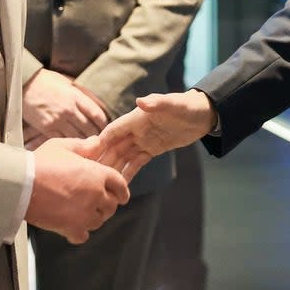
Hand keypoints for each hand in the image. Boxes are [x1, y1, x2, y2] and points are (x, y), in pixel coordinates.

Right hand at [23, 69, 108, 139]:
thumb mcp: (66, 82)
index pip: (97, 114)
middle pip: (89, 128)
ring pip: (77, 136)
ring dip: (84, 142)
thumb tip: (92, 103)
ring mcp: (57, 120)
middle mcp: (68, 109)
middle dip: (96, 135)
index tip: (105, 127)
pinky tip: (72, 146)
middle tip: (100, 141)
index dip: (103, 123)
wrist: (23, 84)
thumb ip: (79, 94)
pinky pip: (62, 139)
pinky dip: (69, 143)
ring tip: (89, 146)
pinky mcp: (46, 127)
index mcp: (75, 96)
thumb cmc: (45, 80)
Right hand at [26, 137, 129, 243]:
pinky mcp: (71, 228)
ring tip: (84, 213)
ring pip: (99, 221)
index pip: (120, 184)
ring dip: (94, 218)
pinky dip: (80, 232)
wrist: (22, 184)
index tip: (122, 195)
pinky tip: (73, 227)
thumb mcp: (63, 146)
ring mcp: (85, 214)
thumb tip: (97, 142)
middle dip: (107, 204)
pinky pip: (83, 236)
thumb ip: (84, 146)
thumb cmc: (41, 163)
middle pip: (111, 205)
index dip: (122, 190)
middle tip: (99, 204)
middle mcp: (95, 195)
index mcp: (97, 174)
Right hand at [99, 90, 216, 180]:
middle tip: (89, 177)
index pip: (113, 131)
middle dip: (102, 160)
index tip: (86, 155)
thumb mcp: (173, 104)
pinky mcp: (152, 149)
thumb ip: (157, 103)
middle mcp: (136, 130)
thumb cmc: (187, 106)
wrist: (203, 115)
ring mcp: (143, 140)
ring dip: (113, 169)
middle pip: (114, 147)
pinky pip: (136, 163)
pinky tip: (120, 187)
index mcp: (136, 118)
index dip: (100, 142)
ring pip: (123, 157)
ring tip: (102, 186)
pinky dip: (128, 174)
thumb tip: (141, 102)